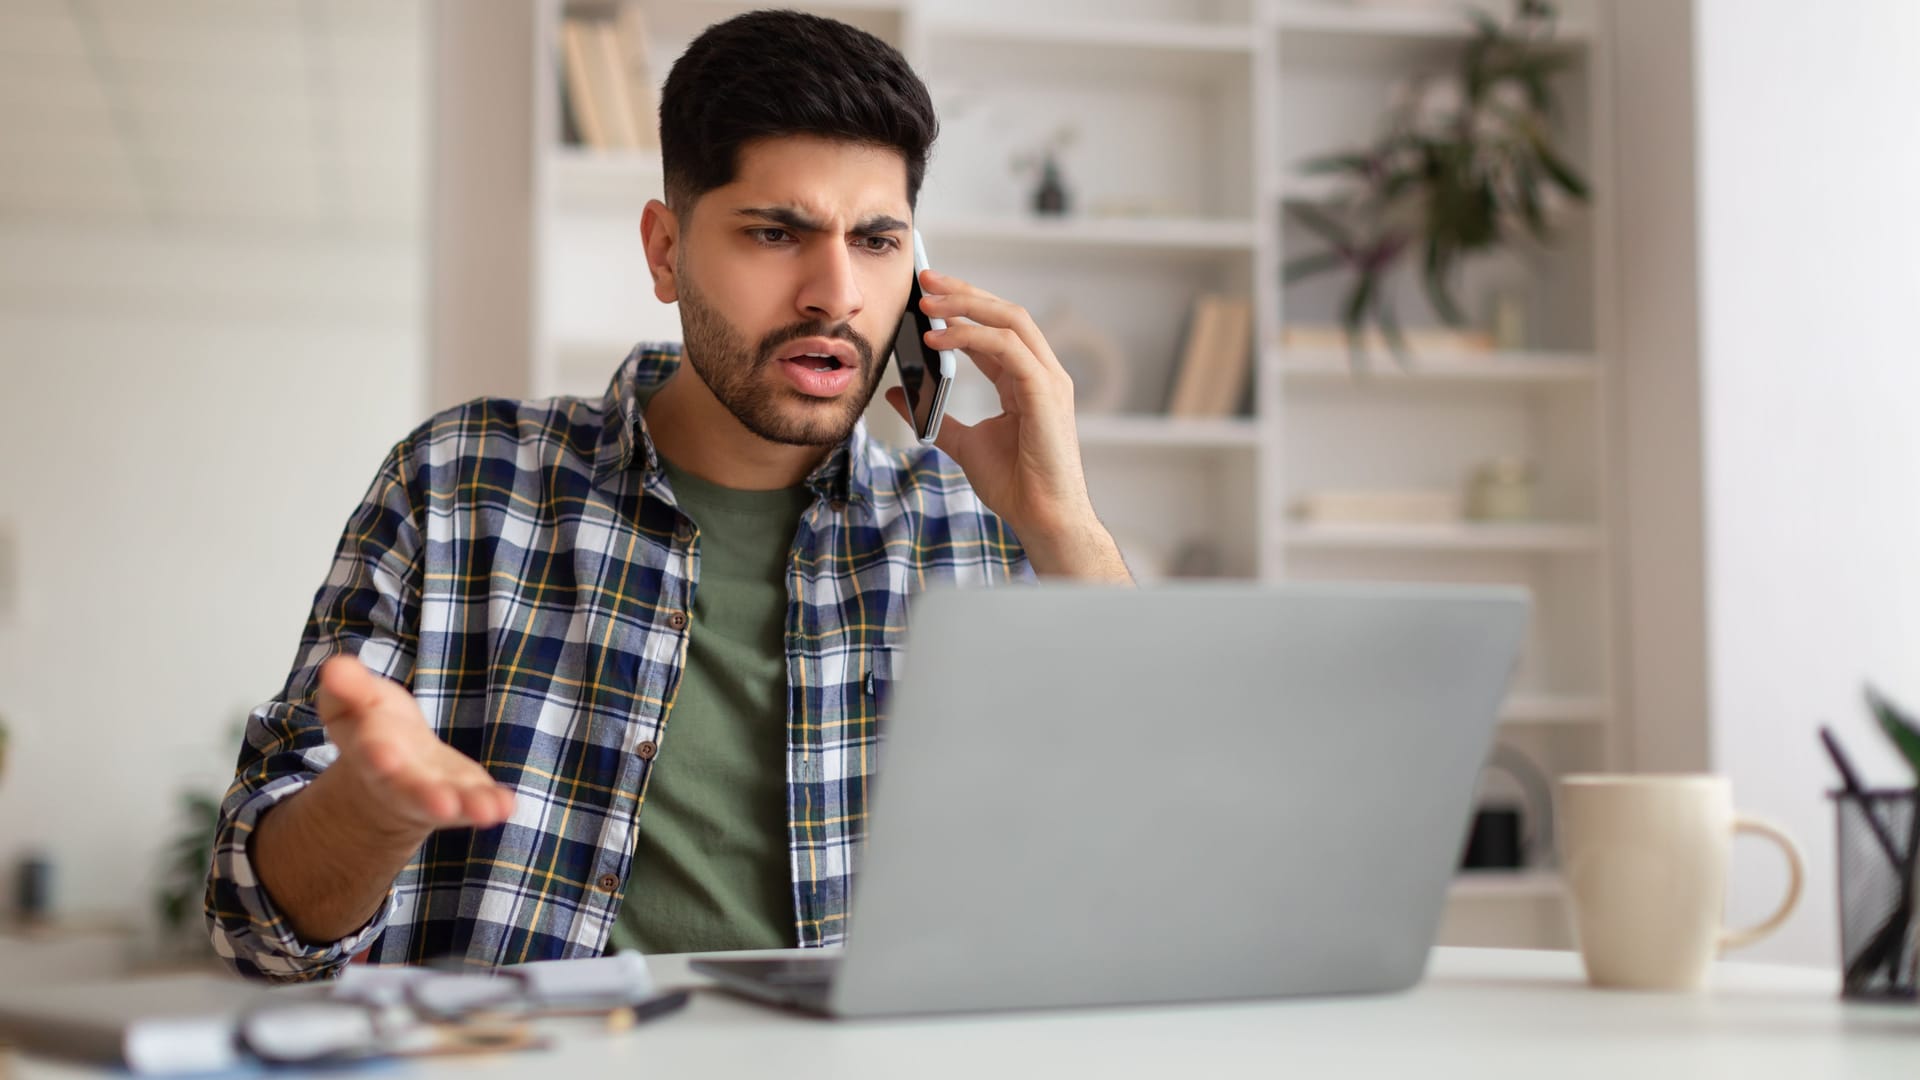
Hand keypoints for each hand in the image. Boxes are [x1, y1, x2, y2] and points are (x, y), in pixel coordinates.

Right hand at [315, 655, 514, 836]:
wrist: (392, 764)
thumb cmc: (374, 727)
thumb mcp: (356, 700)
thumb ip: (347, 686)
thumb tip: (334, 666)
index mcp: (370, 752)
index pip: (371, 754)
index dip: (377, 754)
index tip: (385, 756)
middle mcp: (401, 781)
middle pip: (410, 791)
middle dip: (425, 796)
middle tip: (442, 804)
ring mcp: (436, 791)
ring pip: (448, 802)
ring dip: (466, 807)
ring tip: (485, 811)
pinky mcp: (466, 793)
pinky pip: (480, 802)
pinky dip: (493, 805)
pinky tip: (506, 806)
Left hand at [886, 267, 1095, 543]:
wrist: (1042, 519)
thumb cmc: (1016, 486)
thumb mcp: (963, 443)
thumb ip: (934, 415)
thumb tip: (898, 394)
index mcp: (1026, 381)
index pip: (996, 329)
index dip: (964, 306)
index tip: (928, 293)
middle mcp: (1042, 373)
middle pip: (1006, 313)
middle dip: (965, 291)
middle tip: (925, 280)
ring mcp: (1048, 381)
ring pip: (1011, 320)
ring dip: (967, 305)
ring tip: (927, 304)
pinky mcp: (1045, 392)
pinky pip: (1008, 348)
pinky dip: (972, 337)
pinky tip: (939, 338)